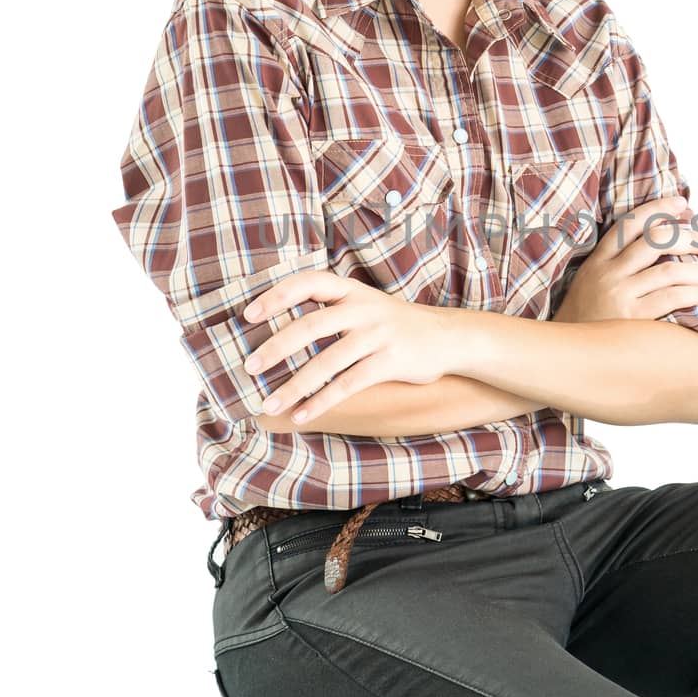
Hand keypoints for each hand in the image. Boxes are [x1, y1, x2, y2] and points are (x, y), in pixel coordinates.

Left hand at [241, 272, 459, 425]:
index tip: (248, 314)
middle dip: (276, 346)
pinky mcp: (390, 361)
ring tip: (268, 402)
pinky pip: (348, 383)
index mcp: (351, 290)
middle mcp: (363, 308)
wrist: (449, 337)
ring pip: (327, 360)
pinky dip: (321, 401)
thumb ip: (330, 312)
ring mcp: (378, 334)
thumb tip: (278, 335)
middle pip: (311, 324)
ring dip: (294, 385)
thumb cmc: (394, 324)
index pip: (308, 283)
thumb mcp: (365, 305)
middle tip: (249, 366)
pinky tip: (302, 414)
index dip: (276, 296)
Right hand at [554, 193, 697, 323]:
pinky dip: (695, 294)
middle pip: (655, 240)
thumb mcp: (588, 285)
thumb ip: (614, 267)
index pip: (630, 223)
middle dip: (690, 237)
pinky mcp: (631, 319)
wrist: (565, 357)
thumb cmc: (582, 323)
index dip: (658, 208)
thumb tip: (656, 250)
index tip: (683, 204)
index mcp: (598, 261)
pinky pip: (671, 298)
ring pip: (670, 270)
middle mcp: (608, 273)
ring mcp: (619, 294)